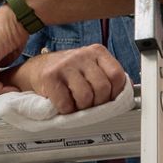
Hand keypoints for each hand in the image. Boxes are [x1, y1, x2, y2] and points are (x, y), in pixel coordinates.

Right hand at [13, 45, 127, 113]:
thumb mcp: (91, 69)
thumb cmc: (68, 73)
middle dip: (97, 103)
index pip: (117, 75)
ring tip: (76, 102)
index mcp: (97, 52)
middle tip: (89, 103)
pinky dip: (66, 110)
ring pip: (86, 97)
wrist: (37, 70)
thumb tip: (125, 95)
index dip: (114, 93)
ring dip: (81, 107)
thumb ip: (108, 78)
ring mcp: (65, 64)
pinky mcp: (50, 76)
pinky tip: (64, 103)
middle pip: (102, 88)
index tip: (107, 98)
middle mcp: (82, 55)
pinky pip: (66, 103)